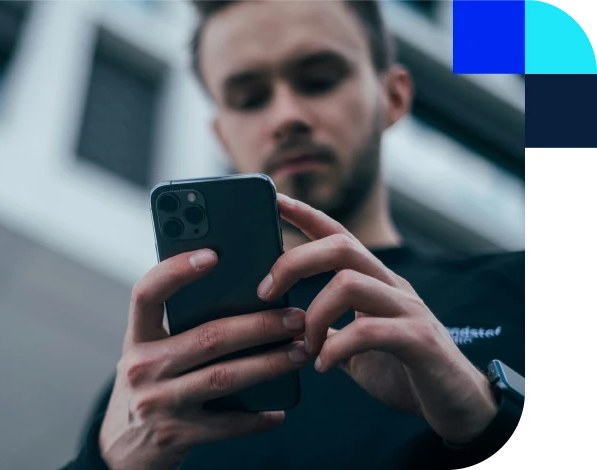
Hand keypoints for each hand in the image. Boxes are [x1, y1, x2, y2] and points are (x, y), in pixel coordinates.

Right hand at [99, 249, 310, 469]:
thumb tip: (242, 298)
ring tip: (300, 352)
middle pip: (208, 337)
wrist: (120, 452)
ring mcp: (158, 403)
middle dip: (259, 324)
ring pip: (224, 377)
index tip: (212, 254)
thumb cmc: (148, 389)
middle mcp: (142, 368)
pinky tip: (279, 409)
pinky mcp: (176, 435)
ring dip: (269, 364)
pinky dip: (257, 417)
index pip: (146, 293)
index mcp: (136, 339)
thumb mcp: (149, 355)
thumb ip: (178, 330)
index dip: (176, 270)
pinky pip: (226, 424)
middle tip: (295, 317)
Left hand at [257, 194, 497, 444]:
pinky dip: (336, 348)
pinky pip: (368, 330)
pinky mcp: (420, 341)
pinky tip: (324, 366)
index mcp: (376, 284)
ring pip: (349, 283)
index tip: (274, 199)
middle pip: (340, 247)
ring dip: (314, 316)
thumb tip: (287, 325)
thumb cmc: (406, 375)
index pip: (338, 236)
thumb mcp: (356, 348)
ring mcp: (409, 310)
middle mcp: (393, 287)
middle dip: (294, 262)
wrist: (461, 408)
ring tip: (304, 347)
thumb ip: (328, 331)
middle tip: (264, 292)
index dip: (307, 215)